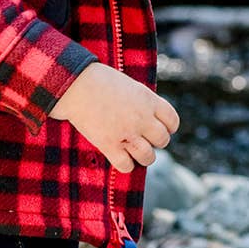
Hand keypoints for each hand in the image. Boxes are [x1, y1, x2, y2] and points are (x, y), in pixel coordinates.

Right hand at [51, 62, 178, 171]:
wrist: (75, 85)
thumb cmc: (100, 81)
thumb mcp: (130, 86)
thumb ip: (144, 103)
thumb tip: (150, 119)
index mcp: (149, 100)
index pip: (172, 121)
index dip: (168, 127)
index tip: (159, 128)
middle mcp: (142, 118)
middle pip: (162, 140)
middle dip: (155, 141)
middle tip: (143, 138)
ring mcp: (127, 134)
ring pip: (149, 157)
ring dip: (143, 156)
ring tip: (134, 152)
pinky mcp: (110, 146)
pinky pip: (127, 166)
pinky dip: (126, 165)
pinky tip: (120, 157)